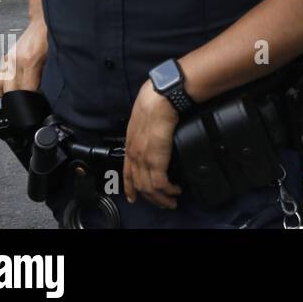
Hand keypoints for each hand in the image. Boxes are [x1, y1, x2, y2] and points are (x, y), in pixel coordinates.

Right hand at [0, 20, 46, 105]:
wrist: (42, 20)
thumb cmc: (51, 38)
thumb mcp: (54, 58)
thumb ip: (47, 75)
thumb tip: (44, 91)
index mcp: (30, 62)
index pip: (26, 89)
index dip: (29, 101)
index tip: (31, 109)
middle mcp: (15, 61)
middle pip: (10, 89)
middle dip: (14, 102)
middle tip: (18, 114)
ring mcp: (9, 58)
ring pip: (0, 83)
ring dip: (0, 97)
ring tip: (2, 110)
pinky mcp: (6, 56)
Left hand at [123, 81, 181, 209]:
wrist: (161, 98)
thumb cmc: (156, 100)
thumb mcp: (145, 116)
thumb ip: (148, 127)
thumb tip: (157, 129)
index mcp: (131, 144)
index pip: (127, 172)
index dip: (130, 187)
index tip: (134, 196)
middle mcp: (134, 154)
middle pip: (138, 184)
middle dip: (150, 198)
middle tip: (162, 203)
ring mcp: (143, 158)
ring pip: (148, 188)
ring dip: (161, 198)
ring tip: (172, 201)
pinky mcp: (156, 160)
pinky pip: (160, 184)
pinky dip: (168, 191)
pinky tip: (175, 190)